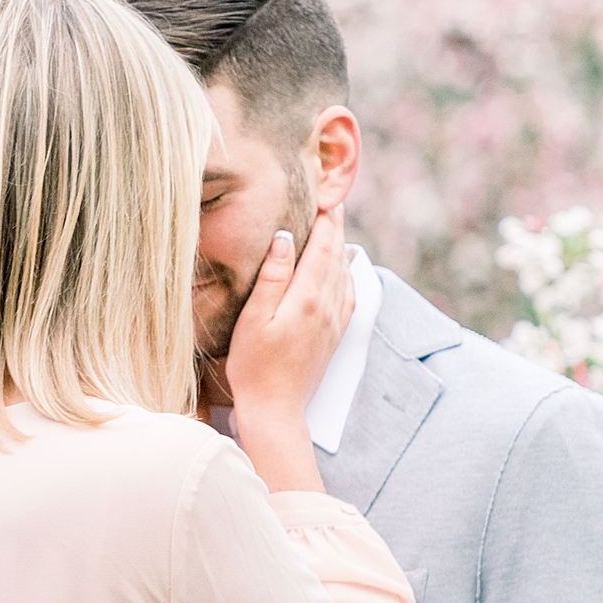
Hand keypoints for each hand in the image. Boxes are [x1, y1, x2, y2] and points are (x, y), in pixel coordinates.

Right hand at [224, 205, 351, 492]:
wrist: (276, 409)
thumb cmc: (254, 366)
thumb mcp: (254, 317)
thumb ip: (273, 275)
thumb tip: (286, 237)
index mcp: (308, 297)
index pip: (322, 246)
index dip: (325, 218)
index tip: (324, 193)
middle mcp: (328, 306)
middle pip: (337, 255)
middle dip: (335, 226)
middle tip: (332, 199)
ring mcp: (334, 321)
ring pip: (344, 273)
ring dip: (341, 247)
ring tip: (334, 226)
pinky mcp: (333, 335)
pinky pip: (348, 294)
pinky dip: (346, 273)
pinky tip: (341, 270)